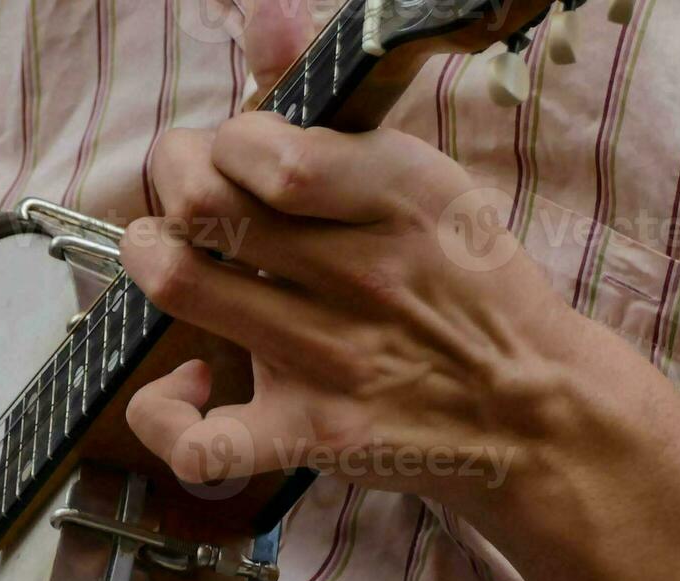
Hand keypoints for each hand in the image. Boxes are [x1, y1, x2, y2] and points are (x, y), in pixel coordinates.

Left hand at [119, 110, 632, 518]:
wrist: (532, 410)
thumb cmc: (462, 289)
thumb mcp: (426, 184)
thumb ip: (334, 122)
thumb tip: (263, 27)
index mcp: (398, 194)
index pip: (263, 145)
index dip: (223, 142)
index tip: (233, 157)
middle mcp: (362, 271)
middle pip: (204, 203)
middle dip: (170, 182)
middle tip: (183, 197)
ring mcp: (330, 356)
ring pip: (182, 284)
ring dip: (147, 258)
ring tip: (159, 254)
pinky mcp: (310, 433)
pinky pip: (202, 440)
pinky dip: (163, 413)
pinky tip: (184, 384)